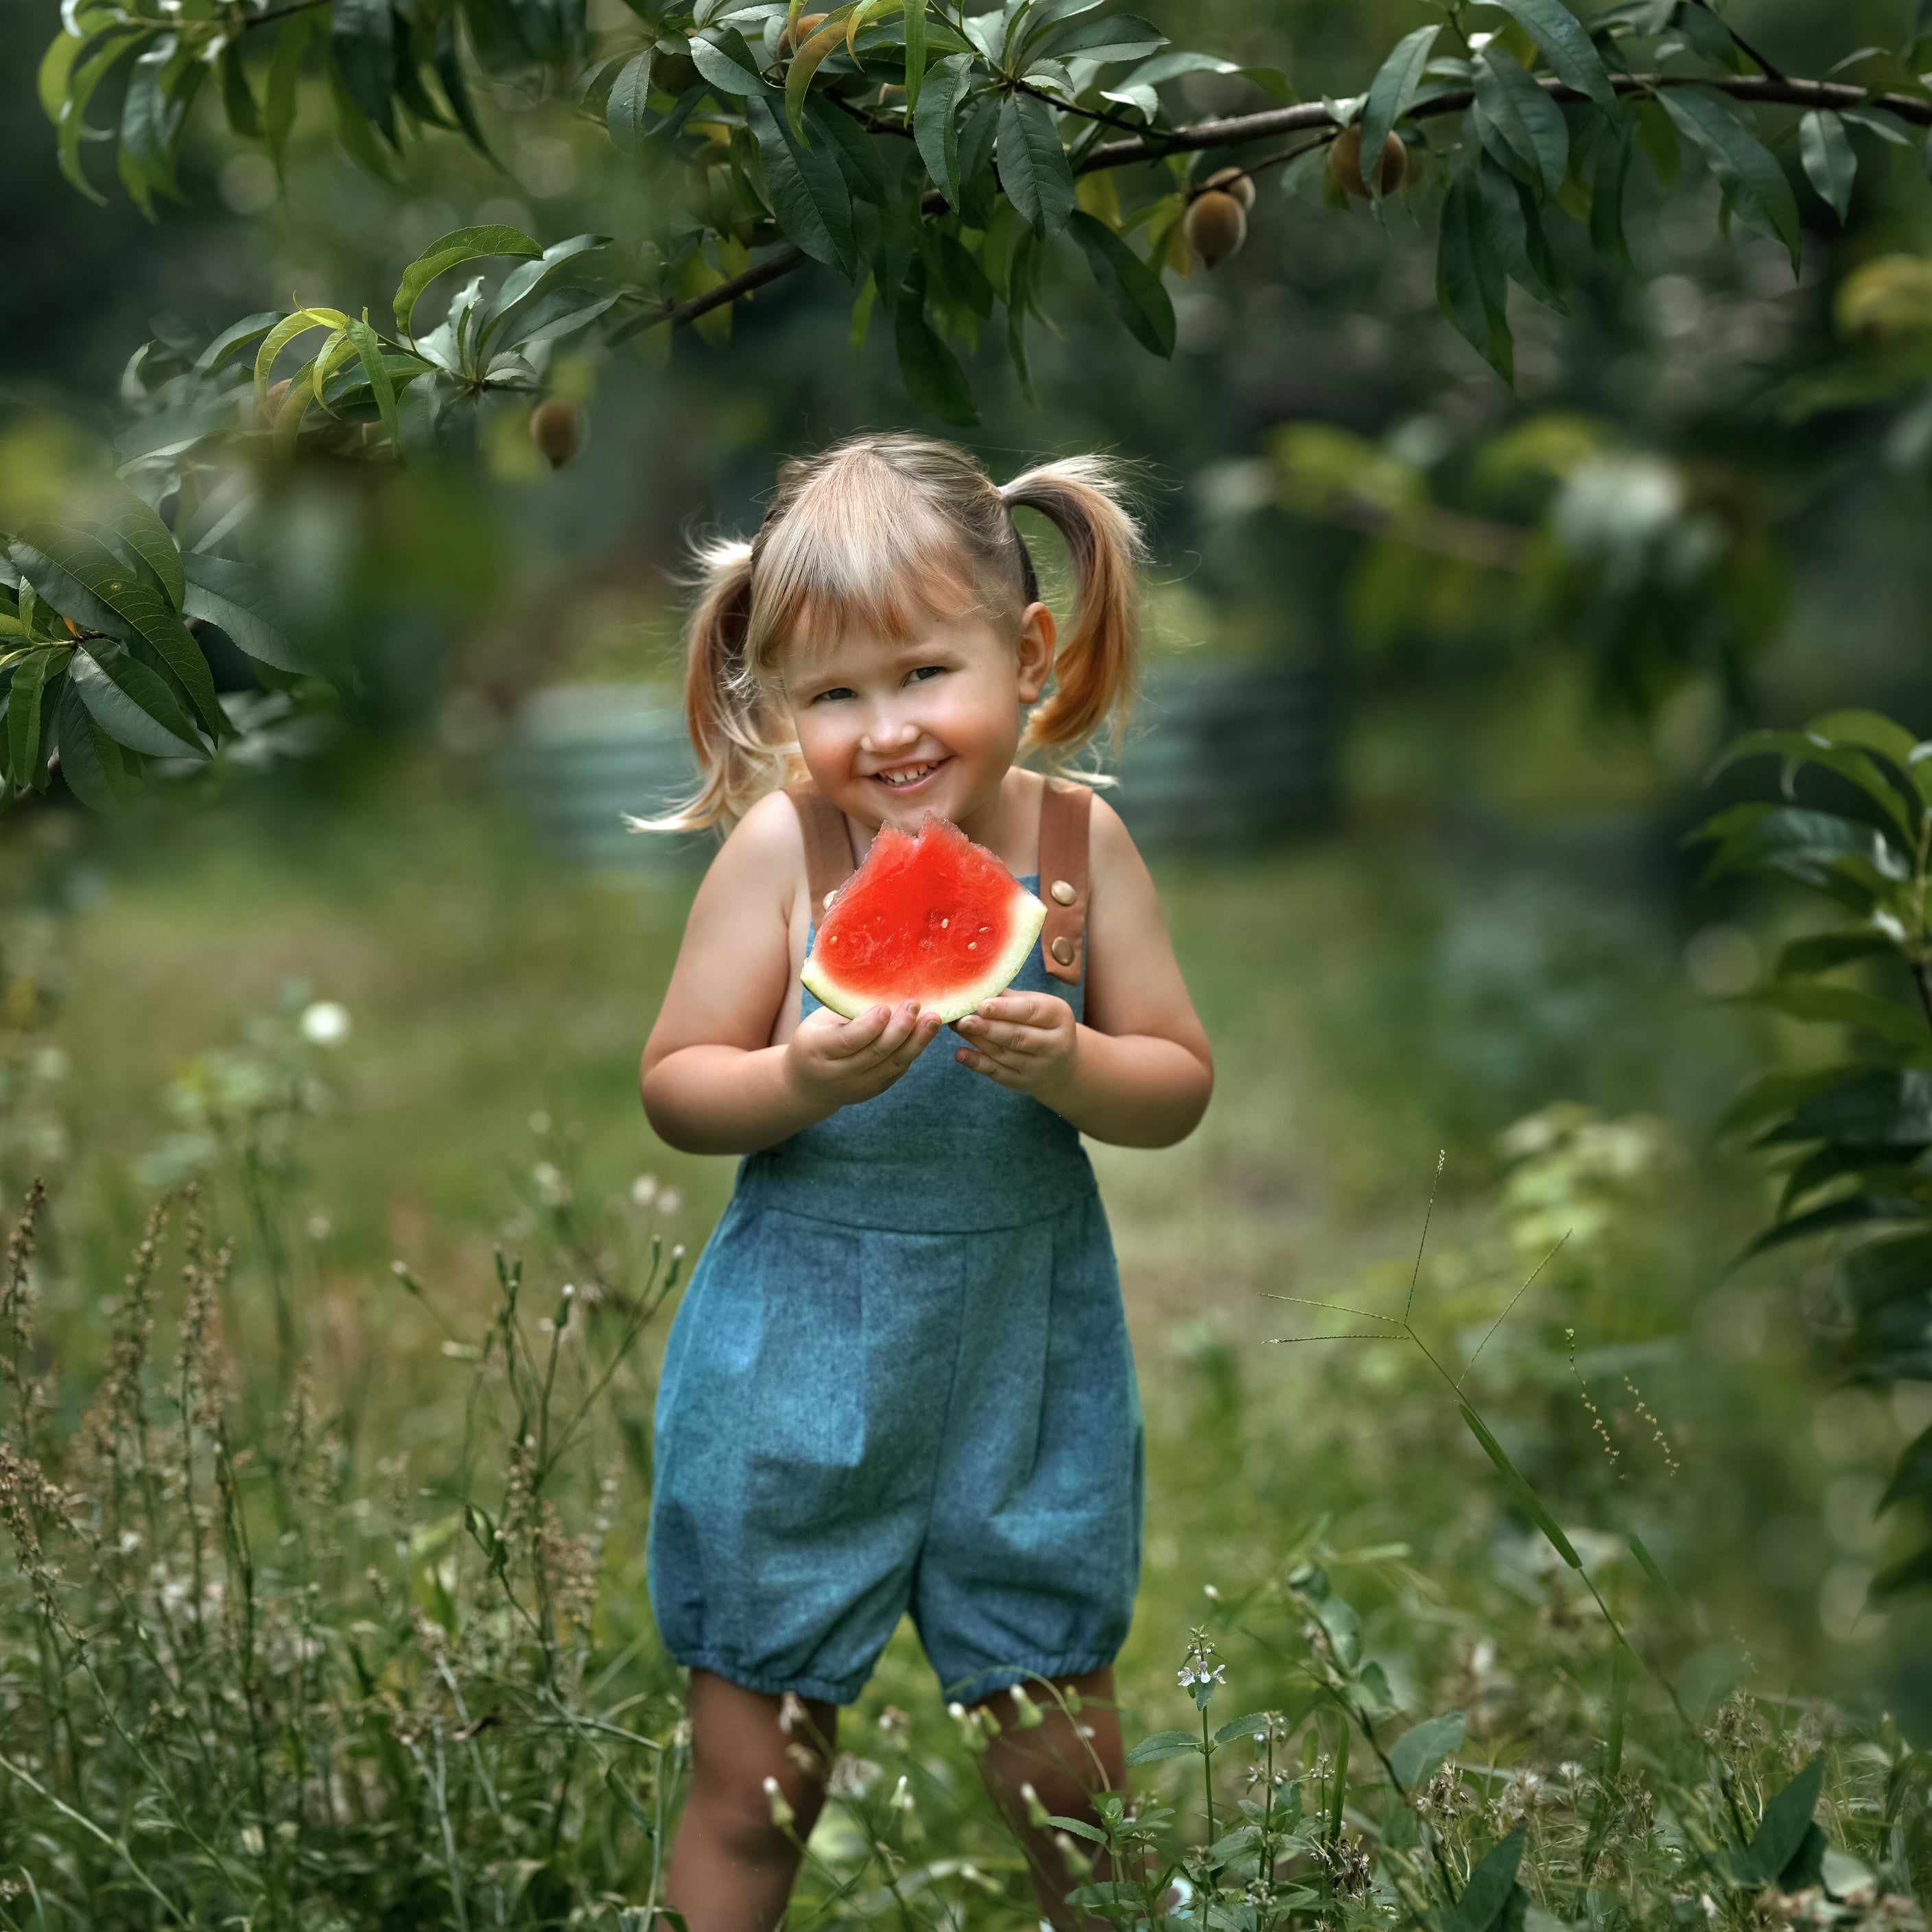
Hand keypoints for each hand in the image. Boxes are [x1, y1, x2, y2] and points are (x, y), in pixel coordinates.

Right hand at [785, 1000, 941, 1112]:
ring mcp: (860, 1086)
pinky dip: (914, 1050)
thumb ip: (844, 1011)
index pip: (848, 1040)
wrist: (809, 1086)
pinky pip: (899, 1069)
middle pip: (876, 1052)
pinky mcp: (876, 1089)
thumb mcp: (818, 1023)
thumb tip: (881, 985)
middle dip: (899, 1028)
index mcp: (818, 1050)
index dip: (869, 1026)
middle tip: (915, 1004)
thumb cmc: (814, 1040)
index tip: (886, 1007)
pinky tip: (926, 1032)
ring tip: (933, 1019)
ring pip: (894, 1063)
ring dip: (916, 1041)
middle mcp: (840, 1073)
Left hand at [953, 991, 1078, 1099]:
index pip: (1032, 1012)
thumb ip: (1009, 997)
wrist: (1061, 1064)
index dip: (1006, 1009)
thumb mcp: (1037, 1005)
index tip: (982, 1005)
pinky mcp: (1023, 1082)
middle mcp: (1054, 1044)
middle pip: (1017, 1036)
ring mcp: (1039, 1067)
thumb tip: (976, 985)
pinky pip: (997, 1073)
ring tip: (956, 1027)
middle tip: (962, 1019)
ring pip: (1004, 1054)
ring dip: (977, 1040)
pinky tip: (960, 1053)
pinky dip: (976, 1063)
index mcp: (1059, 1017)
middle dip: (987, 1027)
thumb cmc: (1042, 1024)